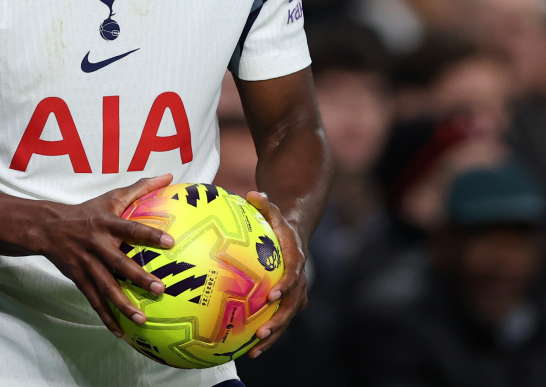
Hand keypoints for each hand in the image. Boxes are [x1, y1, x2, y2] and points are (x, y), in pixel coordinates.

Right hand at [33, 173, 175, 336]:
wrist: (48, 227)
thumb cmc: (87, 211)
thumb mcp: (111, 197)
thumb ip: (140, 188)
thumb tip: (168, 176)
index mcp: (106, 223)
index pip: (131, 228)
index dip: (150, 234)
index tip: (170, 242)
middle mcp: (96, 244)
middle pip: (119, 263)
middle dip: (138, 277)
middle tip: (159, 289)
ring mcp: (86, 264)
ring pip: (105, 287)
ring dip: (123, 304)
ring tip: (143, 319)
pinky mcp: (78, 278)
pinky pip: (93, 300)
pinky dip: (106, 317)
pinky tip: (121, 331)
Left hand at [245, 191, 306, 358]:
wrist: (294, 234)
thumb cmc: (279, 223)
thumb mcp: (273, 211)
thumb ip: (264, 204)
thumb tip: (253, 193)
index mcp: (296, 261)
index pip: (294, 275)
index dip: (285, 286)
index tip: (272, 295)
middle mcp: (299, 281)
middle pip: (292, 306)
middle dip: (278, 321)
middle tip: (262, 333)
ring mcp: (295, 294)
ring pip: (286, 318)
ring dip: (272, 336)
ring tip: (254, 351)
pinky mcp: (287, 302)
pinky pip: (278, 320)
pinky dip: (267, 335)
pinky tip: (246, 349)